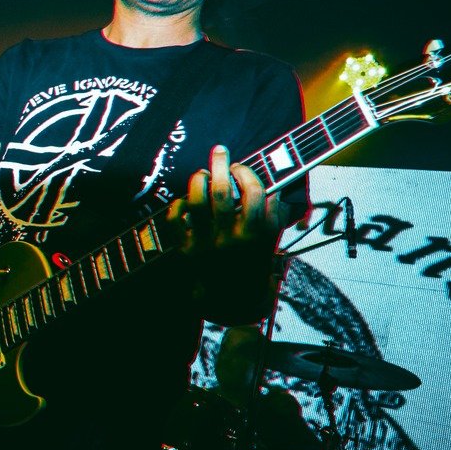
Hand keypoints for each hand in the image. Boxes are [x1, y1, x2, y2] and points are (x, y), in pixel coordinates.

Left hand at [164, 145, 279, 256]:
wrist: (232, 298)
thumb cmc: (252, 262)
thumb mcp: (271, 240)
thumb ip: (275, 214)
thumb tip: (275, 187)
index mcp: (257, 233)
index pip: (254, 192)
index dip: (246, 173)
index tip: (240, 168)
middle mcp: (232, 237)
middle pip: (222, 191)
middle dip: (220, 164)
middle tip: (219, 151)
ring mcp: (207, 243)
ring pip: (197, 201)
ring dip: (198, 179)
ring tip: (203, 174)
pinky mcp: (187, 250)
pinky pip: (175, 220)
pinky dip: (178, 204)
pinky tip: (186, 200)